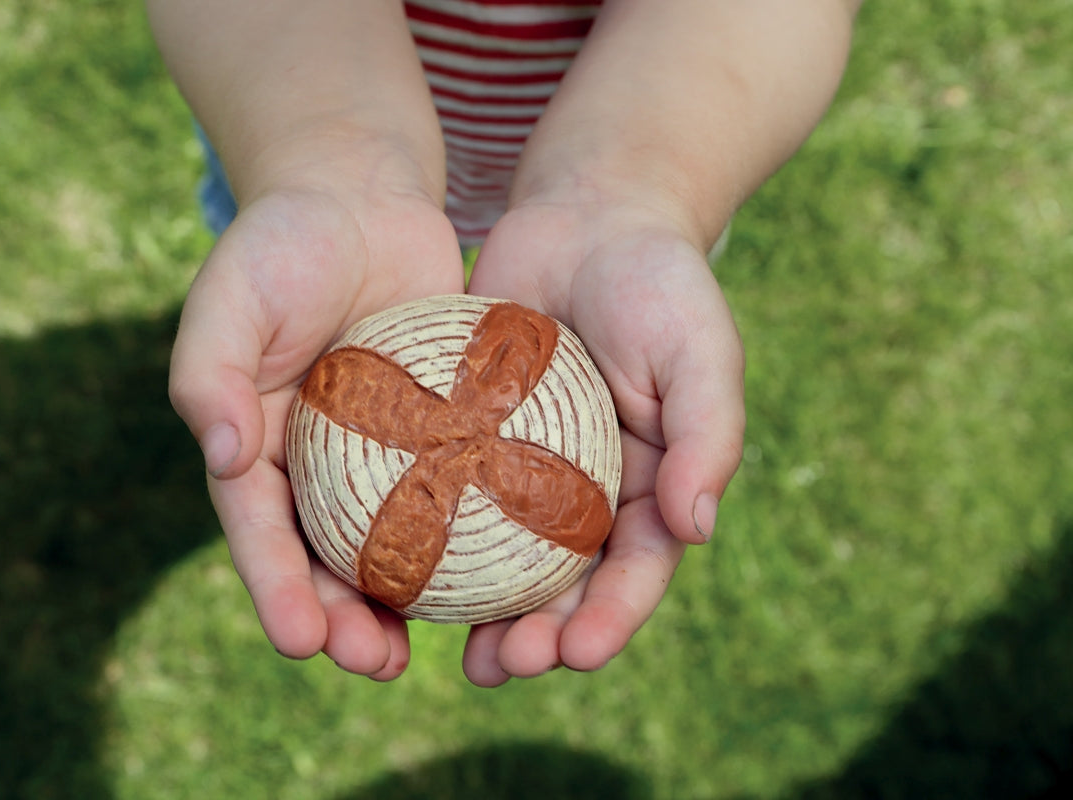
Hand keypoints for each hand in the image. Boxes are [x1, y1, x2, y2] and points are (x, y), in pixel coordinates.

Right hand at [169, 181, 464, 679]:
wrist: (359, 197)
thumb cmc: (284, 241)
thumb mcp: (232, 295)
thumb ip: (209, 373)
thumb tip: (221, 456)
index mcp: (251, 443)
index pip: (258, 531)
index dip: (277, 591)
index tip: (303, 643)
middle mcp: (310, 461)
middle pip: (324, 558)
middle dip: (343, 622)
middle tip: (376, 665)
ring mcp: (373, 452)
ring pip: (390, 542)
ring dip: (407, 601)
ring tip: (435, 648)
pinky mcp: (432, 431)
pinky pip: (450, 491)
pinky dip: (466, 535)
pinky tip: (501, 574)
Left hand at [463, 201, 745, 685]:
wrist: (587, 216)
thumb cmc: (657, 280)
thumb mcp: (699, 348)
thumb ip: (708, 434)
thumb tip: (698, 530)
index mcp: (652, 484)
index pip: (637, 569)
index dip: (613, 618)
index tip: (579, 654)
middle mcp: (589, 490)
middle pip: (565, 584)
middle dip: (540, 637)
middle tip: (501, 667)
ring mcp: (526, 469)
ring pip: (502, 559)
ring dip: (480, 612)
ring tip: (453, 655)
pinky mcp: (472, 438)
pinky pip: (448, 494)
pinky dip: (430, 536)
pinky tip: (395, 569)